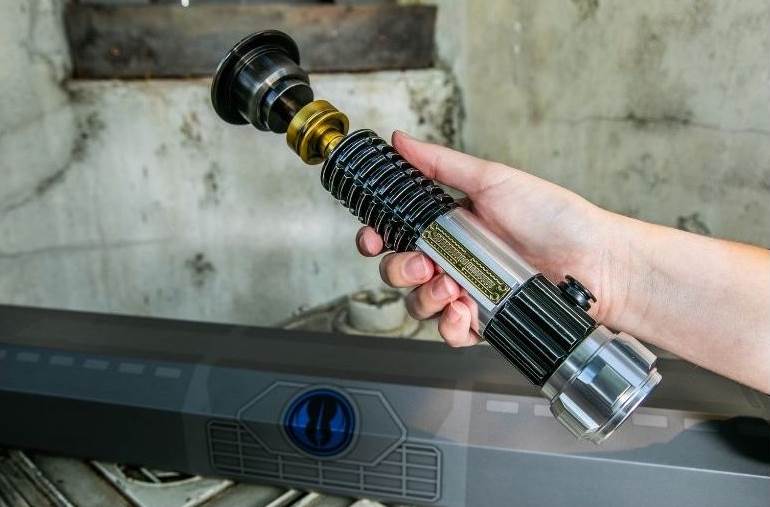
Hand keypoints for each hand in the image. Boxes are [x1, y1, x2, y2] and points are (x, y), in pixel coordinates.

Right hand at [356, 131, 624, 347]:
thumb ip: (440, 164)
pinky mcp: (484, 320)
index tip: (372, 238)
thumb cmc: (554, 216)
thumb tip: (400, 141)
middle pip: (400, 272)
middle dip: (400, 270)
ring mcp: (467, 291)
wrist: (595, 261)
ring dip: (426, 298)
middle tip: (422, 265)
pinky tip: (464, 312)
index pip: (397, 234)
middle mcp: (454, 258)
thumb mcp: (492, 180)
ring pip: (420, 304)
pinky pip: (450, 332)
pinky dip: (451, 326)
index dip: (377, 239)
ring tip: (451, 288)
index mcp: (450, 224)